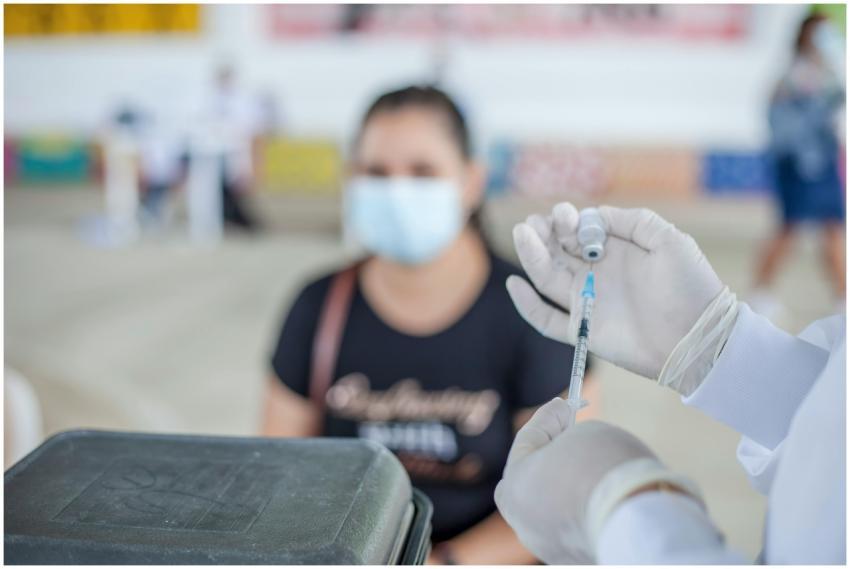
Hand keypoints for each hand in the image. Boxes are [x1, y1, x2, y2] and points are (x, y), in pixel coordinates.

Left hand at [495, 399, 701, 563]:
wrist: (638, 522)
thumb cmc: (606, 470)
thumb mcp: (588, 432)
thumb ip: (571, 434)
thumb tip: (570, 441)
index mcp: (513, 484)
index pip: (529, 440)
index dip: (550, 418)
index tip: (566, 404)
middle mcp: (522, 520)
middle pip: (533, 479)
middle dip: (552, 457)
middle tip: (576, 438)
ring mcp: (547, 544)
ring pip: (553, 507)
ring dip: (569, 489)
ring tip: (598, 471)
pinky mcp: (574, 559)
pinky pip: (576, 528)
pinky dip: (588, 514)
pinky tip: (609, 502)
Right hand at [507, 203, 723, 378]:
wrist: (700, 337)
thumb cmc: (691, 287)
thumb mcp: (669, 241)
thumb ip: (632, 222)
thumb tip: (593, 214)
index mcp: (615, 252)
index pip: (579, 231)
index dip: (567, 220)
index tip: (565, 215)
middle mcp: (596, 275)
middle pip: (557, 251)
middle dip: (543, 233)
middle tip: (533, 223)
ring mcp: (587, 303)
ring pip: (547, 277)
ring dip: (531, 255)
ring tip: (523, 234)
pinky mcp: (582, 331)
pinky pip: (546, 320)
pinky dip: (527, 305)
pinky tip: (515, 285)